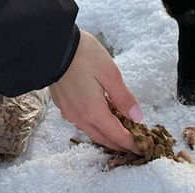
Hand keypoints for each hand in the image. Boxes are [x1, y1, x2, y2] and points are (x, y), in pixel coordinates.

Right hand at [49, 29, 143, 153]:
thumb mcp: (109, 72)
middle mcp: (79, 116)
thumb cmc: (82, 54)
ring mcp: (68, 111)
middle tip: (134, 145)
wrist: (51, 45)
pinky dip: (94, 125)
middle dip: (119, 144)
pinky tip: (100, 117)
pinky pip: (81, 122)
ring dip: (106, 135)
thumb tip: (136, 117)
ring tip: (119, 132)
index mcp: (93, 110)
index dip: (131, 143)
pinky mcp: (61, 104)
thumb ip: (123, 97)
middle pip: (103, 138)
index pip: (116, 135)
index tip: (143, 149)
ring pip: (90, 131)